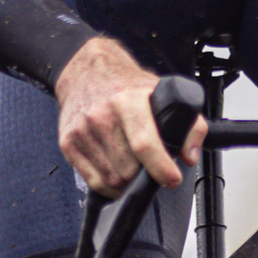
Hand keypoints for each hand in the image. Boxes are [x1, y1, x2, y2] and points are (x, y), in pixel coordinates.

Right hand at [55, 36, 205, 195]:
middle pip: (128, 168)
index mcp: (127, 100)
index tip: (172, 179)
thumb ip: (188, 124)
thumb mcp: (163, 93)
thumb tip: (189, 157)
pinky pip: (93, 181)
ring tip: (133, 167)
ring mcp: (82, 130)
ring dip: (127, 182)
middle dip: (144, 174)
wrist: (87, 72)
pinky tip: (117, 172)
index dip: (161, 167)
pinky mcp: (68, 142)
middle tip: (149, 166)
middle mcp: (101, 115)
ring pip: (112, 179)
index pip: (144, 143)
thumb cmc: (126, 86)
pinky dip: (109, 185)